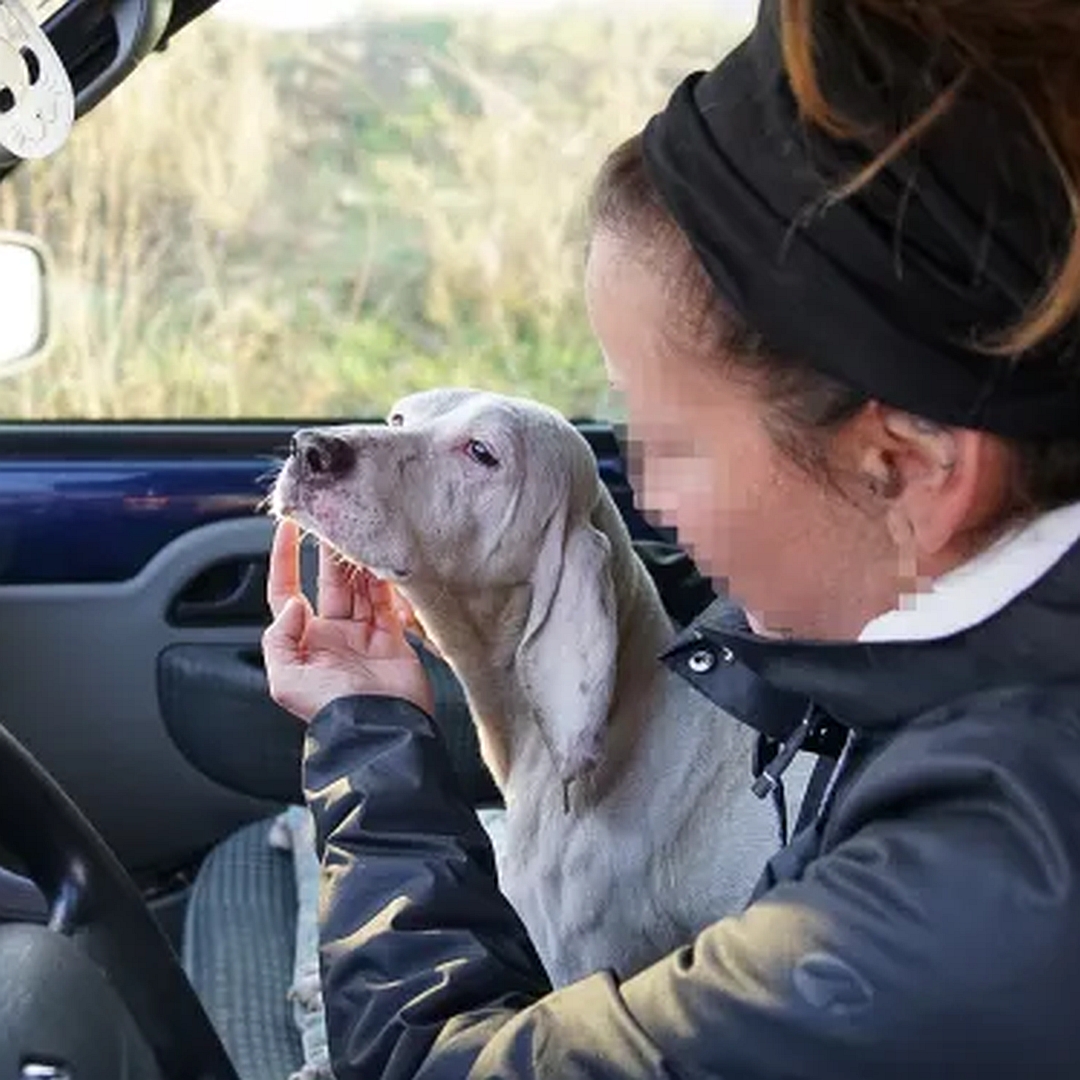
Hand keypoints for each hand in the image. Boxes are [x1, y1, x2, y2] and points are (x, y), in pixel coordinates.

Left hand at [262, 520, 434, 722]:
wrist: (381, 729)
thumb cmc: (331, 711)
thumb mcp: (285, 680)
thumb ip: (279, 639)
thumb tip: (292, 604)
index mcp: (304, 643)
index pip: (287, 593)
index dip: (284, 560)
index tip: (287, 528)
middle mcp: (333, 635)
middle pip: (328, 583)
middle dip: (329, 554)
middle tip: (335, 524)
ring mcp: (364, 635)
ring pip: (359, 587)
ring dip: (357, 563)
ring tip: (359, 536)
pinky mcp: (393, 637)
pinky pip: (387, 600)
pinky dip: (384, 581)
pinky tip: (381, 562)